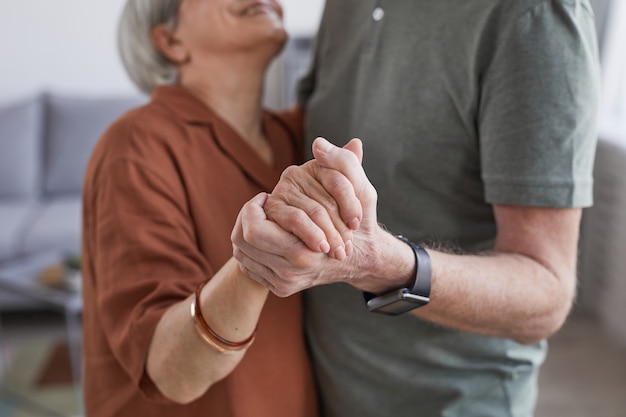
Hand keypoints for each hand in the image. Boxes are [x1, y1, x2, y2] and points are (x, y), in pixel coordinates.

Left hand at [232, 138, 382, 296]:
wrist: (364, 259)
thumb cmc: (361, 222)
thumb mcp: (361, 190)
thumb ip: (344, 164)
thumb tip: (319, 144)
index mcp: (304, 252)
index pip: (253, 228)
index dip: (253, 208)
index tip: (266, 198)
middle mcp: (290, 272)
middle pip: (242, 242)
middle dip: (247, 219)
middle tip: (260, 206)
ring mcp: (283, 283)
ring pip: (242, 254)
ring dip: (246, 232)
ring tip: (263, 218)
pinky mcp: (280, 288)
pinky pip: (249, 265)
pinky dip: (251, 248)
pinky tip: (266, 235)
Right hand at [264, 137, 365, 259]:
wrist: (339, 247)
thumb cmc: (350, 219)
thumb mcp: (361, 192)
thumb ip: (350, 165)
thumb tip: (334, 143)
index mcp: (318, 164)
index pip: (337, 178)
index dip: (351, 204)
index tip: (356, 223)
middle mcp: (295, 173)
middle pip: (325, 201)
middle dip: (339, 226)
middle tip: (348, 246)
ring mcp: (281, 191)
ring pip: (313, 212)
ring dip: (329, 235)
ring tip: (338, 252)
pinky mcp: (271, 210)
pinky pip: (296, 220)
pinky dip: (312, 236)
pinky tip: (320, 247)